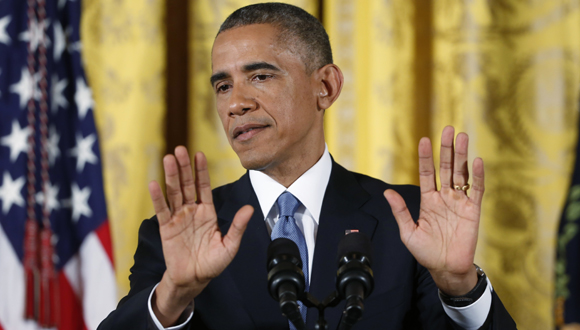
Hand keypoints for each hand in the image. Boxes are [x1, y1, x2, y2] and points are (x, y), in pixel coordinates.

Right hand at [148, 147, 252, 325]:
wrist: (194, 279)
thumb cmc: (212, 263)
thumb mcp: (229, 246)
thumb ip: (238, 227)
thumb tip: (249, 208)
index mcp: (207, 212)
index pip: (204, 186)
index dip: (201, 171)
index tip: (199, 154)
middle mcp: (192, 211)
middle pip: (186, 184)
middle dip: (184, 167)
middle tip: (180, 149)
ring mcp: (178, 217)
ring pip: (173, 192)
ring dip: (170, 175)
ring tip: (168, 158)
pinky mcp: (166, 227)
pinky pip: (161, 210)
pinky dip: (157, 197)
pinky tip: (154, 183)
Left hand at [384, 126, 482, 295]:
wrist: (445, 269)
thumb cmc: (426, 252)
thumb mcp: (408, 232)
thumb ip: (400, 211)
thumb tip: (387, 192)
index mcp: (428, 200)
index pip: (427, 173)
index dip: (426, 157)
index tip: (424, 140)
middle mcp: (444, 197)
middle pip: (446, 167)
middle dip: (447, 149)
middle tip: (448, 129)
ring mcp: (459, 202)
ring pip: (461, 174)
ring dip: (462, 156)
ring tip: (462, 137)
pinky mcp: (473, 211)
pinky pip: (476, 190)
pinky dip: (477, 176)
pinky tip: (476, 161)